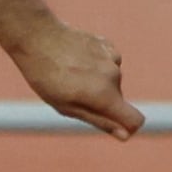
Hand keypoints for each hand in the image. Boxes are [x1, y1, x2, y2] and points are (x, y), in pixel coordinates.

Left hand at [4, 15, 144, 139]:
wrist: (36, 36)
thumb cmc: (46, 77)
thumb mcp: (67, 107)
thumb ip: (99, 121)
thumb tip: (124, 135)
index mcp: (105, 95)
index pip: (135, 120)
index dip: (127, 127)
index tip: (113, 126)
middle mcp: (114, 76)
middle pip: (118, 100)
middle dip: (100, 102)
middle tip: (71, 93)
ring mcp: (112, 57)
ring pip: (111, 81)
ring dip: (96, 83)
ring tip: (70, 75)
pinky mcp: (107, 44)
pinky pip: (108, 64)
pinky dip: (96, 66)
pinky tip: (76, 60)